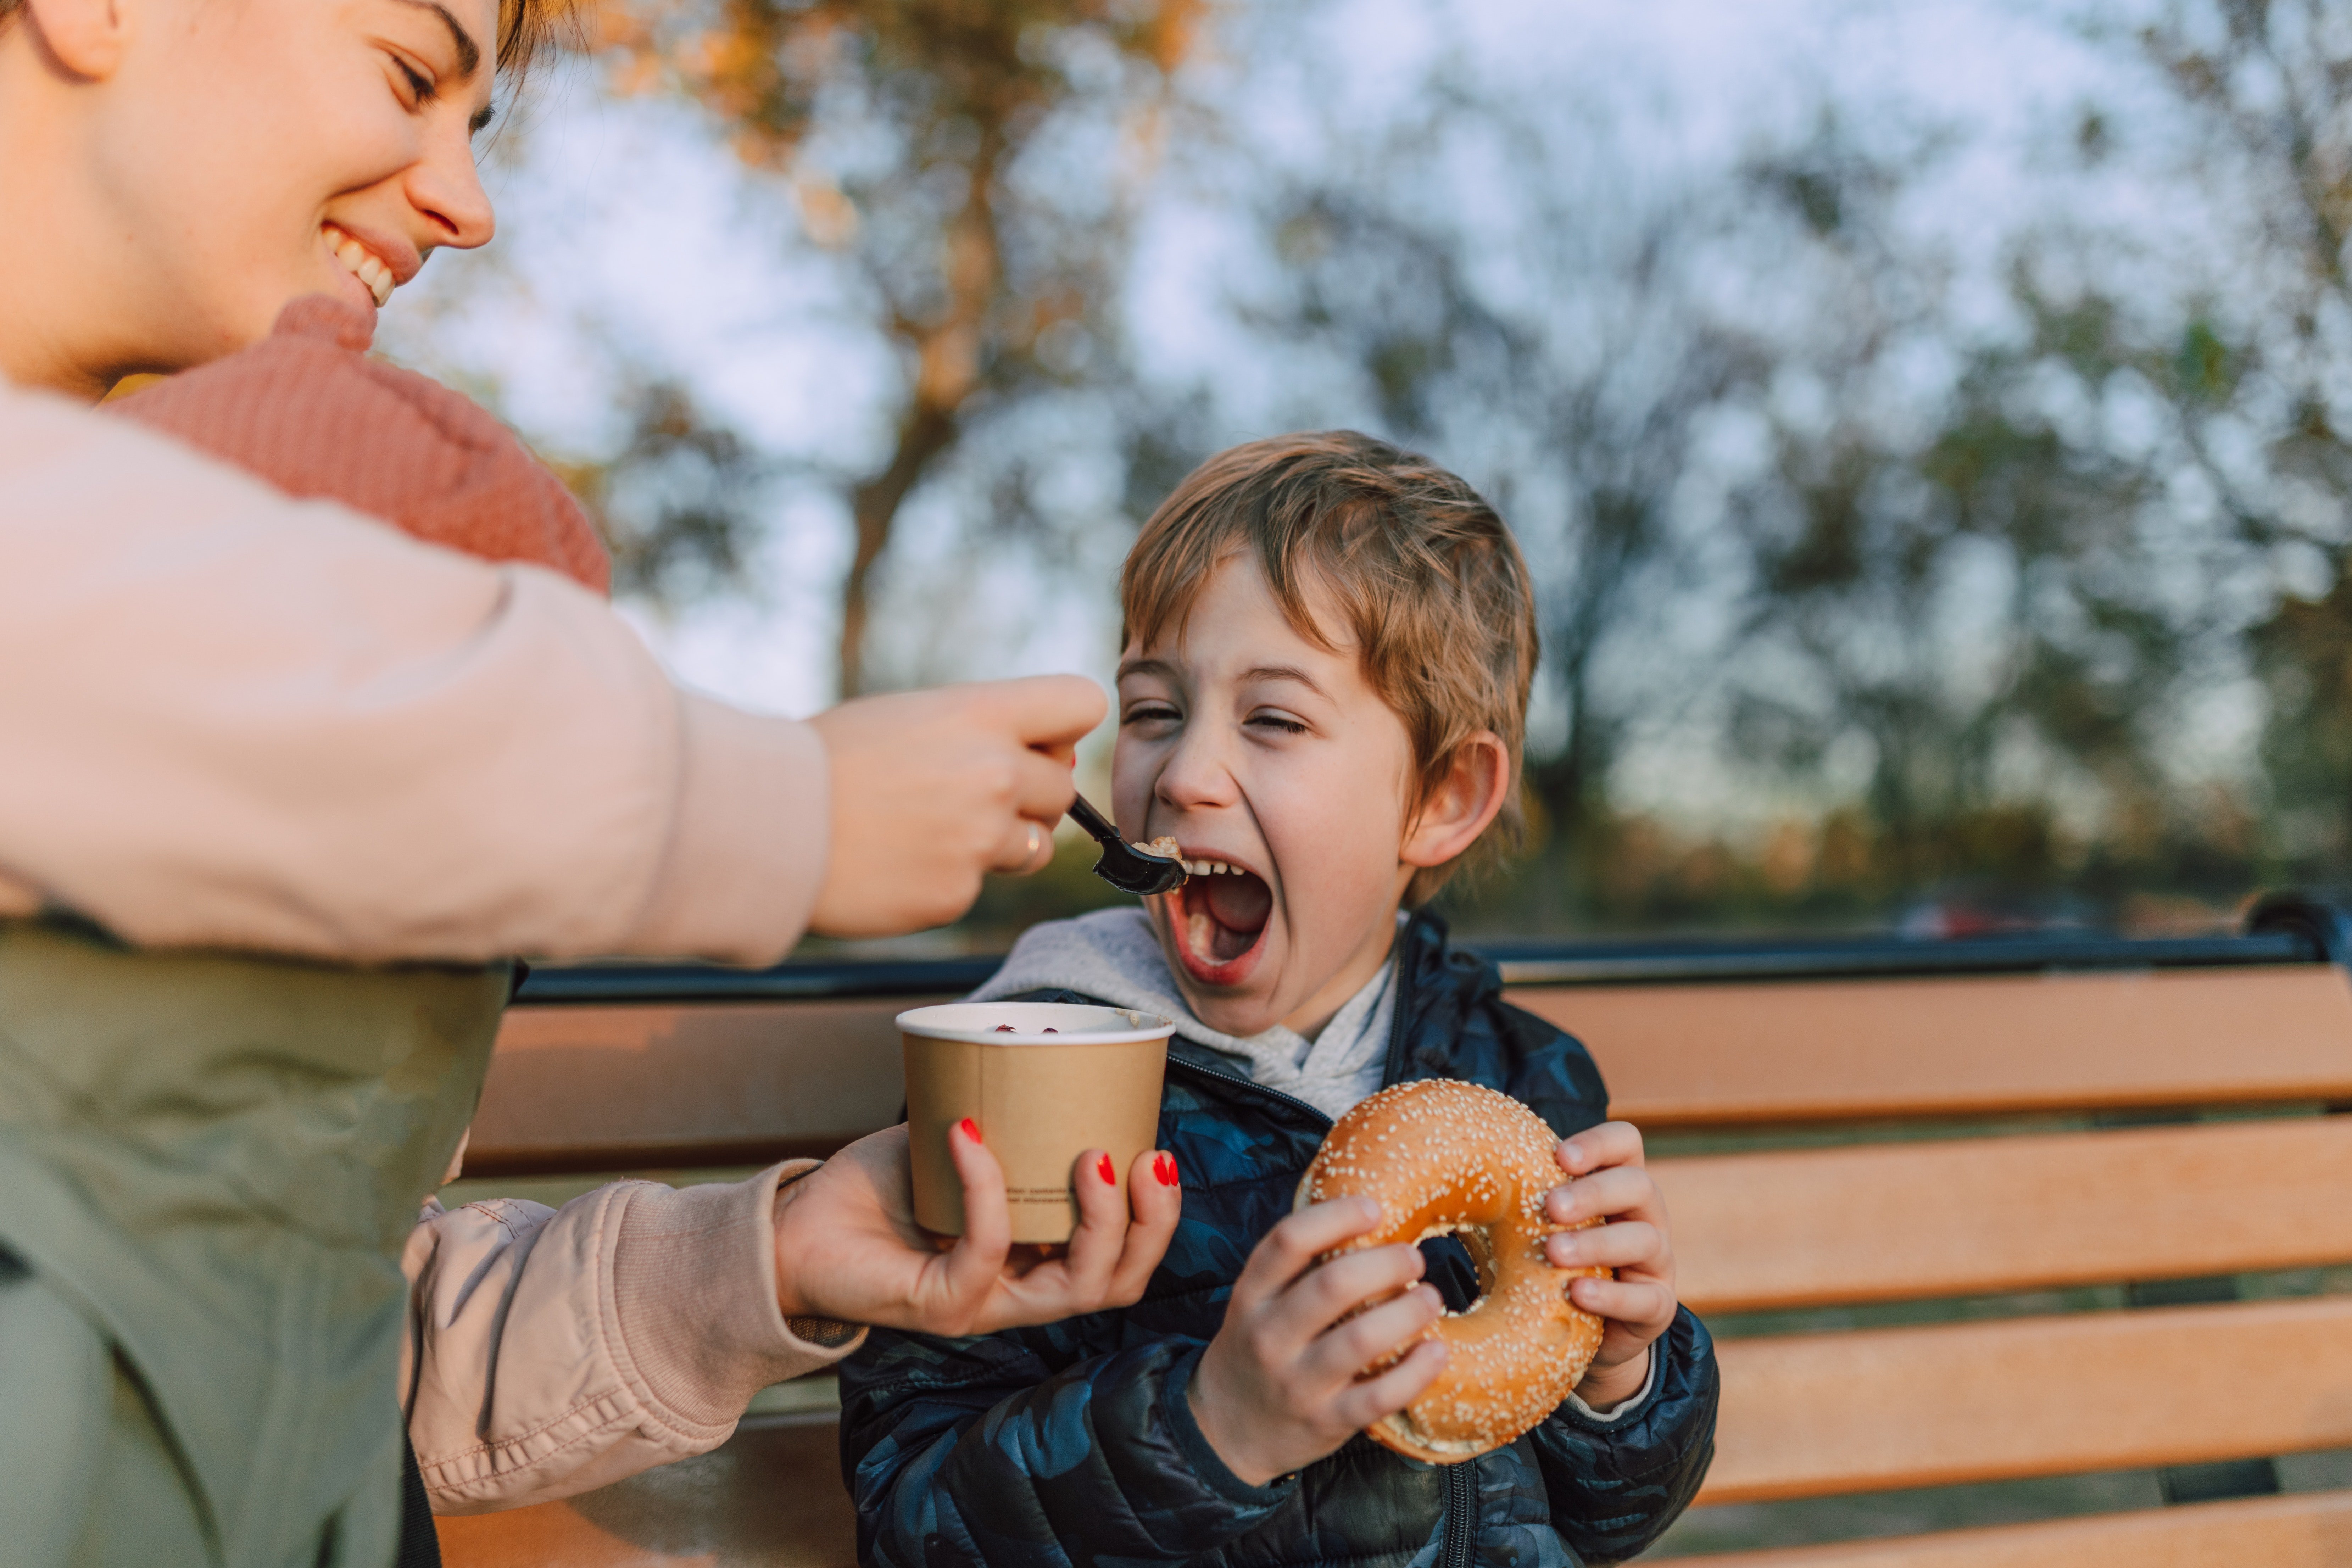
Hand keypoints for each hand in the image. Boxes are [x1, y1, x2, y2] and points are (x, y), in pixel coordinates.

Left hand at [773, 1122, 1179, 1336]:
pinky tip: (969, 1133)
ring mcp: (984, 1303)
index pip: (1122, 1260)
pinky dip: (986, 1186)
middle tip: (1144, 1158)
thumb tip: (1032, 1031)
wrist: (797, 1228)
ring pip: (1075, 1289)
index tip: (1157, 1150)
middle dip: (1148, 1225)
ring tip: (1092, 1157)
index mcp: (1037, 1258)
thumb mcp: (956, 1140)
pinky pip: (986, 1249)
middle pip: (1116, 1282)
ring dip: (1098, 1221)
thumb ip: (998, 1107)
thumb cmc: (877, 1187)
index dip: (1155, 1216)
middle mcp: (1020, 1291)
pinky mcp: (941, 1304)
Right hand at [807, 677, 1103, 936]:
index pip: (1081, 704)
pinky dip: (949, 877)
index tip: (1036, 743)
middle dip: (1028, 796)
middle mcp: (993, 773)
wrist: (765, 822)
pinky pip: (980, 885)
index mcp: (980, 714)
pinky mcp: (957, 892)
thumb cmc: (832, 760)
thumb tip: (1055, 759)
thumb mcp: (911, 715)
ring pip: (1037, 846)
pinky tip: (900, 862)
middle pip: (1064, 787)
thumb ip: (985, 729)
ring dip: (1002, 842)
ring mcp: (979, 838)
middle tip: (964, 796)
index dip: (1064, 727)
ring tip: (933, 830)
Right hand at [1187, 1199, 1447, 1486]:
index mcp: (1252, 1296)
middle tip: (1414, 1258)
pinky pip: (1377, 1397)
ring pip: (1360, 1340)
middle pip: (1332, 1285)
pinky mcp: (1324, 1422)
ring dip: (1407, 1313)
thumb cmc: (1258, 1349)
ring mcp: (1296, 1383)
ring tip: (1431, 1299)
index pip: (1289, 1241)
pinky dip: (1415, 1373)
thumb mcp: (1257, 1302)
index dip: (1336, 1216)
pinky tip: (1437, 1351)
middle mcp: (1269, 1336)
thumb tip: (1367, 1218)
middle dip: (1386, 1263)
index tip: (1374, 1208)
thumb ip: (1296, 1268)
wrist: (1227, 1429)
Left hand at [1544, 1121, 1676, 1410]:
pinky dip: (1612, 1296)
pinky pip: (1646, 1298)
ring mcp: (1657, 1261)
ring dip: (1597, 1243)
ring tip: (1554, 1252)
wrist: (1587, 1333)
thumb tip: (1453, 1172)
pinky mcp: (1657, 1306)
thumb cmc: (1553, 1263)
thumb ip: (1519, 1199)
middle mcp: (1645, 1215)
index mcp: (1617, 1183)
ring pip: (1644, 1240)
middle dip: (1593, 1193)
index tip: (1559, 1156)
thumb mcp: (1539, 1225)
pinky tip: (1578, 1294)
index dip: (1598, 1143)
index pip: (1625, 1142)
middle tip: (1551, 1207)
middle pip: (1637, 1185)